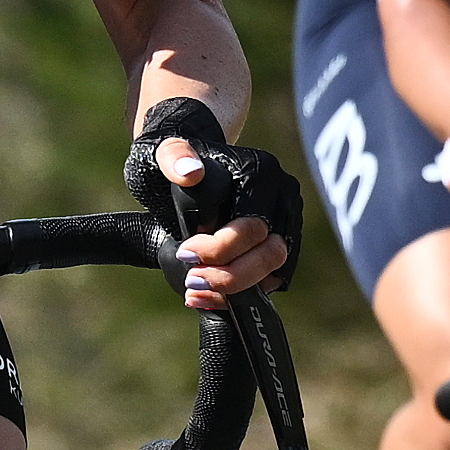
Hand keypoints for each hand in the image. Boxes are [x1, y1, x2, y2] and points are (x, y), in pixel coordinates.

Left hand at [123, 98, 302, 308]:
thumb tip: (190, 173)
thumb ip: (174, 157)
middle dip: (229, 275)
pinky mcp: (279, 244)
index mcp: (261, 174)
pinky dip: (239, 294)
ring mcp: (285, 223)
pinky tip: (206, 296)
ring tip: (195, 291)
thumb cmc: (175, 159)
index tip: (184, 254)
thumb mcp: (164, 152)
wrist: (186, 164)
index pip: (251, 225)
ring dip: (234, 290)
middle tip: (192, 280)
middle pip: (271, 253)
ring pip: (274, 271)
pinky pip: (269, 279)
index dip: (219, 248)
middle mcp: (281, 198)